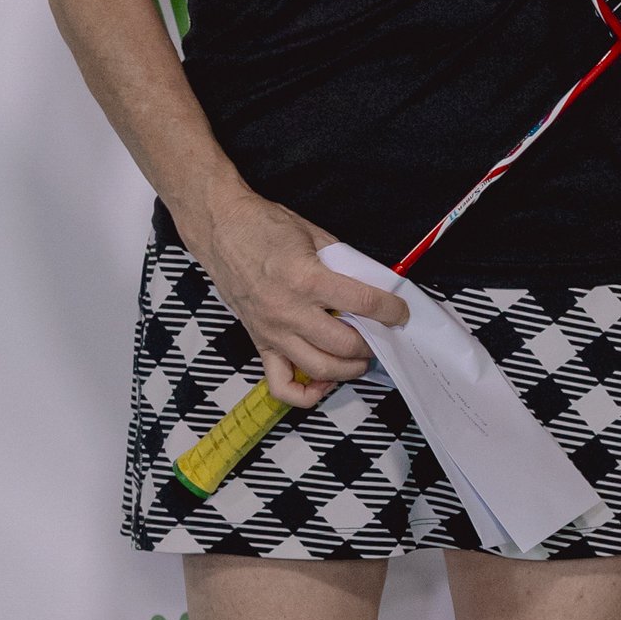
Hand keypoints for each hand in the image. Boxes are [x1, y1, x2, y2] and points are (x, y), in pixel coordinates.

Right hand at [193, 191, 407, 406]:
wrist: (221, 227)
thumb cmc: (263, 226)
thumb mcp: (314, 234)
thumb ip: (344, 264)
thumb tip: (374, 285)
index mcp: (306, 278)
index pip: (363, 304)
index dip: (391, 311)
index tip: (399, 313)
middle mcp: (288, 310)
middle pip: (345, 344)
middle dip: (372, 344)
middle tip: (381, 336)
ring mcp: (272, 331)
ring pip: (320, 369)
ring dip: (348, 369)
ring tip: (360, 359)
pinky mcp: (260, 342)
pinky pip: (282, 385)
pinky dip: (305, 393)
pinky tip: (323, 382)